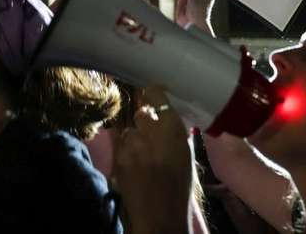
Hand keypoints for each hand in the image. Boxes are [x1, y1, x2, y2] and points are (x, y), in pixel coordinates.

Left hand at [112, 86, 191, 232]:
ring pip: (129, 130)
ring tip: (142, 154)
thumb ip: (178, 134)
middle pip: (140, 112)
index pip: (155, 93)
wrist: (160, 214)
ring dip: (134, 138)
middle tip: (151, 134)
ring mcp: (131, 143)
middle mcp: (150, 130)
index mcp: (172, 128)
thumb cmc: (180, 186)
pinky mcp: (117, 156)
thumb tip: (173, 119)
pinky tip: (133, 163)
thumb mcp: (187, 156)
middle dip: (144, 120)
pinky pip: (120, 144)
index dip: (153, 92)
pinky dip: (125, 151)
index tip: (153, 93)